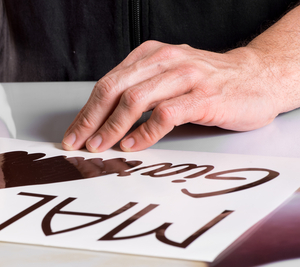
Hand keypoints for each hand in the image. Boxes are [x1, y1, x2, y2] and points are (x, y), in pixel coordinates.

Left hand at [62, 41, 283, 152]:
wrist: (258, 77)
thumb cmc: (208, 82)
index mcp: (151, 55)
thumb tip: (103, 121)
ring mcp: (184, 77)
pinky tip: (133, 145)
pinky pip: (165, 114)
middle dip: (91, 120)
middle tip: (78, 143)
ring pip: (135, 100)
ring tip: (100, 147)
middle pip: (114, 90)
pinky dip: (145, 132)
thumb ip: (140, 91)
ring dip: (112, 127)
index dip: (86, 111)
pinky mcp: (202, 97)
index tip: (74, 134)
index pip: (107, 84)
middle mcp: (164, 61)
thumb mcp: (168, 77)